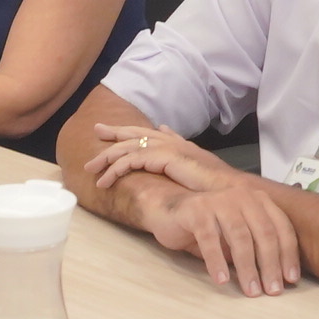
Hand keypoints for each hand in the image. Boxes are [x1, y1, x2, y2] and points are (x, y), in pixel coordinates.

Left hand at [81, 120, 244, 200]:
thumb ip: (178, 149)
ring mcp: (165, 148)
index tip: (112, 130)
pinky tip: (104, 181)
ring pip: (127, 148)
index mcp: (174, 143)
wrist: (227, 189)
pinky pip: (130, 161)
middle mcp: (168, 141)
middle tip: (96, 130)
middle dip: (113, 132)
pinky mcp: (162, 158)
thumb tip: (166, 133)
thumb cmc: (214, 183)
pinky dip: (115, 170)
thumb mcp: (194, 163)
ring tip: (91, 170)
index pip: (146, 132)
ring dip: (107, 159)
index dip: (128, 130)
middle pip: (134, 133)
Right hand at [145, 175, 305, 295]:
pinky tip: (222, 280)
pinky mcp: (196, 210)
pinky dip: (217, 262)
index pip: (281, 228)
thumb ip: (257, 248)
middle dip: (270, 265)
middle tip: (272, 290)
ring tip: (250, 290)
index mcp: (258, 201)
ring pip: (240, 236)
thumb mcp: (238, 237)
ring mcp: (219, 201)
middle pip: (264, 233)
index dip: (288, 255)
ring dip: (247, 267)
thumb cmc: (208, 227)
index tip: (290, 280)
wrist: (169, 211)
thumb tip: (278, 278)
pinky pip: (210, 239)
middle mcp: (242, 196)